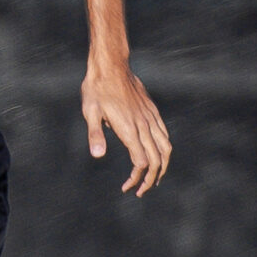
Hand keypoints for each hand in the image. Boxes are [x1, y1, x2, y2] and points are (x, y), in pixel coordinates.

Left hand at [81, 63, 170, 196]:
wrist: (111, 66)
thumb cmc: (96, 89)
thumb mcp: (90, 111)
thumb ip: (95, 134)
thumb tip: (98, 155)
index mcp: (129, 129)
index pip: (141, 162)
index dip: (137, 178)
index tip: (127, 187)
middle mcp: (144, 125)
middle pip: (157, 159)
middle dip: (151, 179)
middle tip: (141, 191)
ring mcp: (151, 118)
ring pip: (166, 148)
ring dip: (162, 167)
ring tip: (154, 178)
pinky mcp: (152, 111)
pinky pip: (164, 134)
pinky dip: (164, 150)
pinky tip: (158, 155)